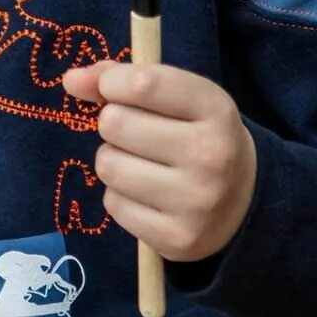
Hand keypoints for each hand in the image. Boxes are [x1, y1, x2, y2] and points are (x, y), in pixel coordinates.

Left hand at [63, 61, 257, 261]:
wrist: (245, 200)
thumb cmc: (196, 134)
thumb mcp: (175, 95)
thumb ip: (120, 78)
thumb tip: (71, 81)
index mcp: (216, 109)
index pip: (141, 84)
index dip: (112, 83)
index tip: (114, 89)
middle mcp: (212, 156)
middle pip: (114, 123)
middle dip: (114, 124)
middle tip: (141, 136)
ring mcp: (198, 202)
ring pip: (108, 165)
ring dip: (114, 161)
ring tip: (145, 165)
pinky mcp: (179, 239)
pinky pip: (113, 204)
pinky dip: (121, 196)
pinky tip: (150, 196)